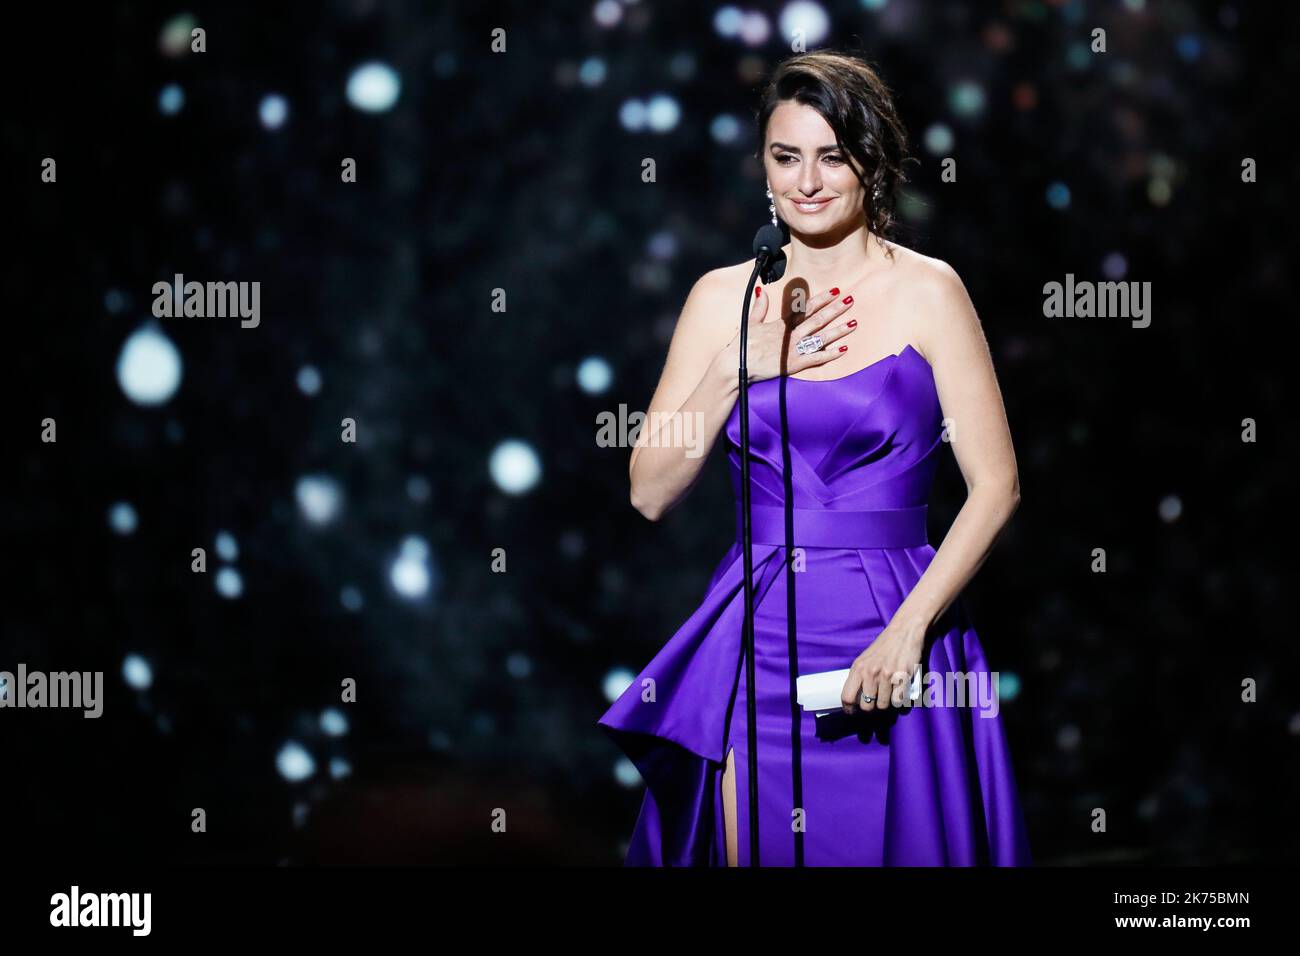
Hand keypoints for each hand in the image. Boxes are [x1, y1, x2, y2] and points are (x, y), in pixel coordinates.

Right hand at [718, 285, 857, 383]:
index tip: (835, 290)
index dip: (821, 298)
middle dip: (835, 309)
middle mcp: (791, 334)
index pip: (805, 308)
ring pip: (820, 337)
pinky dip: (829, 354)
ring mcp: (794, 349)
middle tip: (850, 300)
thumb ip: (759, 307)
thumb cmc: (742, 345)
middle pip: (817, 319)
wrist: (737, 365)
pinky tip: (842, 350)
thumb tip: (761, 291)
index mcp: (781, 324)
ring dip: (838, 330)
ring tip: (853, 323)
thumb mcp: (750, 322)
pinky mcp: (794, 364)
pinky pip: (815, 359)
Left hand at [841, 618, 926, 713]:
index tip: (852, 712)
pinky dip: (899, 701)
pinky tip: (899, 693)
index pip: (847, 696)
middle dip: (870, 708)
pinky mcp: (903, 678)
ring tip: (889, 695)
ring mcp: (887, 676)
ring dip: (886, 704)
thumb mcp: (865, 658)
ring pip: (883, 705)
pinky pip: (898, 701)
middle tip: (875, 703)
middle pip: (866, 706)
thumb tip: (855, 697)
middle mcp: (871, 673)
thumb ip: (860, 675)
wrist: (905, 631)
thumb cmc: (884, 646)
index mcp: (858, 668)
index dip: (849, 709)